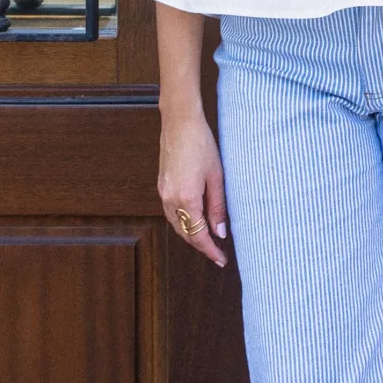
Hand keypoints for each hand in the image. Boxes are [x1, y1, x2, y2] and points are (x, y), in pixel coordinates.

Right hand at [157, 104, 228, 267]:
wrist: (180, 122)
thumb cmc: (201, 144)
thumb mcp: (217, 177)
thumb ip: (218, 207)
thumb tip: (221, 232)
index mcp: (186, 198)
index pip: (198, 235)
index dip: (210, 250)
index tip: (221, 260)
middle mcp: (170, 199)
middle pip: (185, 233)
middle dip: (201, 246)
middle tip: (218, 253)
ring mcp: (163, 192)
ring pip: (177, 224)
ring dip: (191, 235)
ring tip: (209, 239)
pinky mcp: (161, 185)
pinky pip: (171, 213)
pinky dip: (183, 222)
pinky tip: (195, 221)